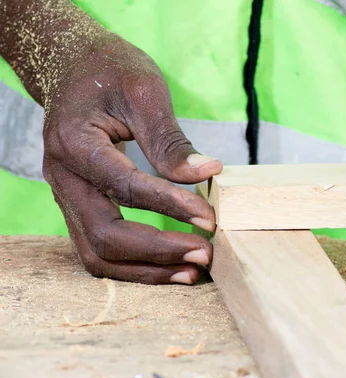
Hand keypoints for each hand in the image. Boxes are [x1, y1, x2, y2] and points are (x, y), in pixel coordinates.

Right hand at [41, 38, 222, 283]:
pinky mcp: (79, 205)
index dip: (170, 207)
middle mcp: (63, 178)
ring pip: (98, 255)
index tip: (210, 219)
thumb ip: (170, 138)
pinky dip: (134, 264)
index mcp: (75, 144)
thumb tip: (207, 173)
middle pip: (105, 237)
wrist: (72, 67)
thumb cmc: (110, 70)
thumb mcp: (143, 90)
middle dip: (159, 251)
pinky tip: (170, 264)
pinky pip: (99, 248)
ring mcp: (67, 196)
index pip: (125, 189)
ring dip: (147, 269)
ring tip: (192, 271)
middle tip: (206, 254)